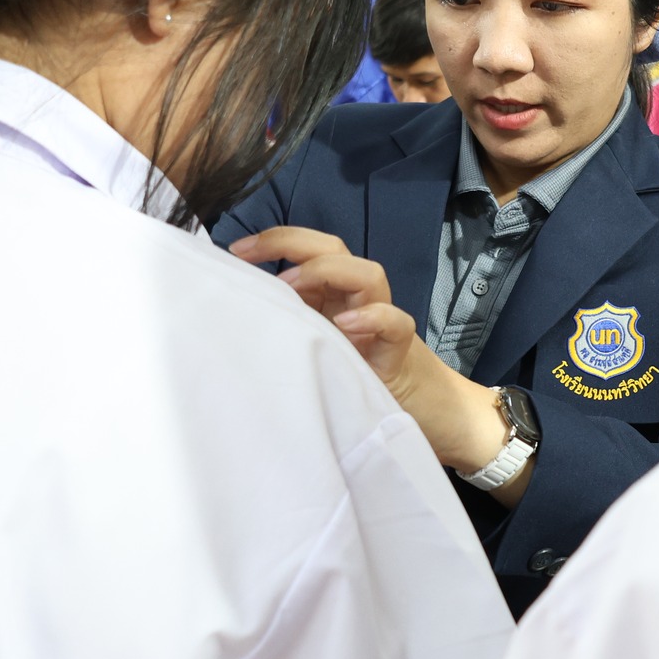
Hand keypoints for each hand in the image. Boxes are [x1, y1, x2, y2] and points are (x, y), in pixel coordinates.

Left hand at [228, 227, 509, 475]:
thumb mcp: (313, 352)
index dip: (275, 240)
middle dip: (293, 241)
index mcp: (330, 299)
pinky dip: (373, 318)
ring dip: (328, 271)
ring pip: (367, 274)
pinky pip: (395, 324)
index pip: (308, 249)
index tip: (234, 249)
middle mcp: (355, 303)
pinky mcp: (399, 353)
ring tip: (292, 286)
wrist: (424, 418)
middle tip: (250, 255)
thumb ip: (287, 326)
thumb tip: (234, 308)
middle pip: (334, 248)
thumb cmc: (355, 386)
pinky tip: (346, 326)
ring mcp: (379, 324)